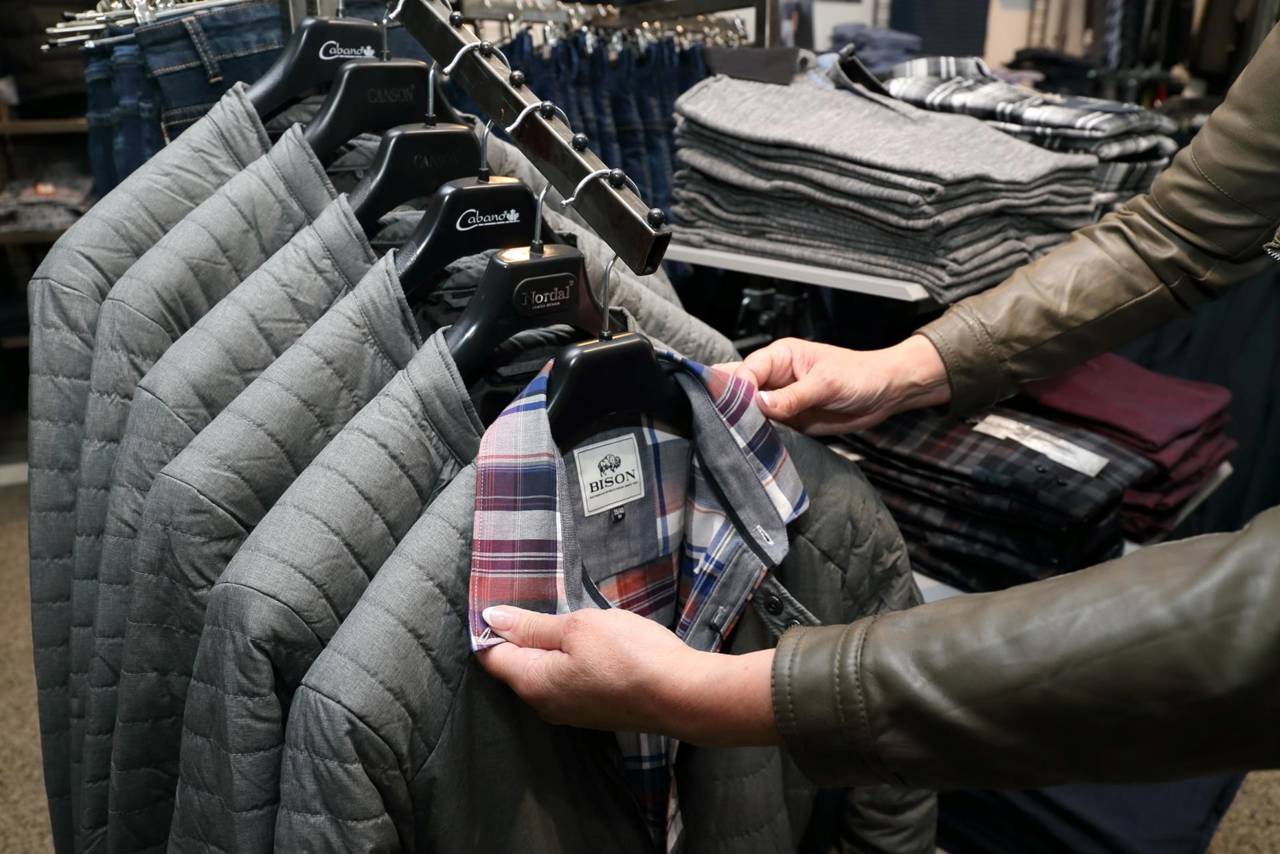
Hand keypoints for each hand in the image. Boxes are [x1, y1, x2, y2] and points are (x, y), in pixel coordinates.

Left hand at [478, 606, 778, 746]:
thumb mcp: (577, 627)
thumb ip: (532, 625)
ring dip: (552, 646)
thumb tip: (491, 617)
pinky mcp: (592, 711)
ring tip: (575, 622)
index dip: (493, 626)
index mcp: (532, 682)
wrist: (682, 695)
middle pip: (516, 665)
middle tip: (547, 604)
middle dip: (524, 635)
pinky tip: (594, 644)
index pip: (491, 655)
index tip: (509, 599)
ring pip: (544, 673)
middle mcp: (543, 704)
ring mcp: (569, 712)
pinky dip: (572, 660)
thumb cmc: (629, 655)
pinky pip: (568, 682)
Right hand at [722, 335, 950, 434]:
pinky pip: (767, 430)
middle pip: (739, 389)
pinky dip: (760, 438)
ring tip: (741, 439)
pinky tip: (755, 447)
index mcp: (780, 356)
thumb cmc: (861, 375)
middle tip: (728, 425)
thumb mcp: (827, 383)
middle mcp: (775, 377)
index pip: (746, 371)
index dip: (737, 390)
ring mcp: (780, 401)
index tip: (736, 410)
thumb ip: (793, 396)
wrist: (886, 394)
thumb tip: (760, 405)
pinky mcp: (789, 421)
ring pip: (749, 412)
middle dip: (731, 405)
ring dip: (745, 425)